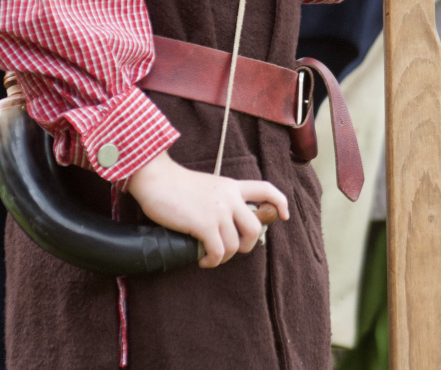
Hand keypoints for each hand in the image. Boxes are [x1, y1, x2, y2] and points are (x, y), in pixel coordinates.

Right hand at [128, 151, 288, 268]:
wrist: (156, 178)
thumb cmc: (175, 184)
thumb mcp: (207, 186)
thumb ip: (220, 199)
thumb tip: (224, 224)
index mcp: (231, 186)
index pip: (265, 189)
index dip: (279, 203)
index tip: (284, 215)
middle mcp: (229, 197)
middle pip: (255, 227)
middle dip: (247, 245)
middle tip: (231, 249)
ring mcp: (219, 210)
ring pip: (235, 245)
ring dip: (224, 257)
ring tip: (210, 256)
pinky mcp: (205, 224)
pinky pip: (218, 252)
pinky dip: (211, 261)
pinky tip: (202, 259)